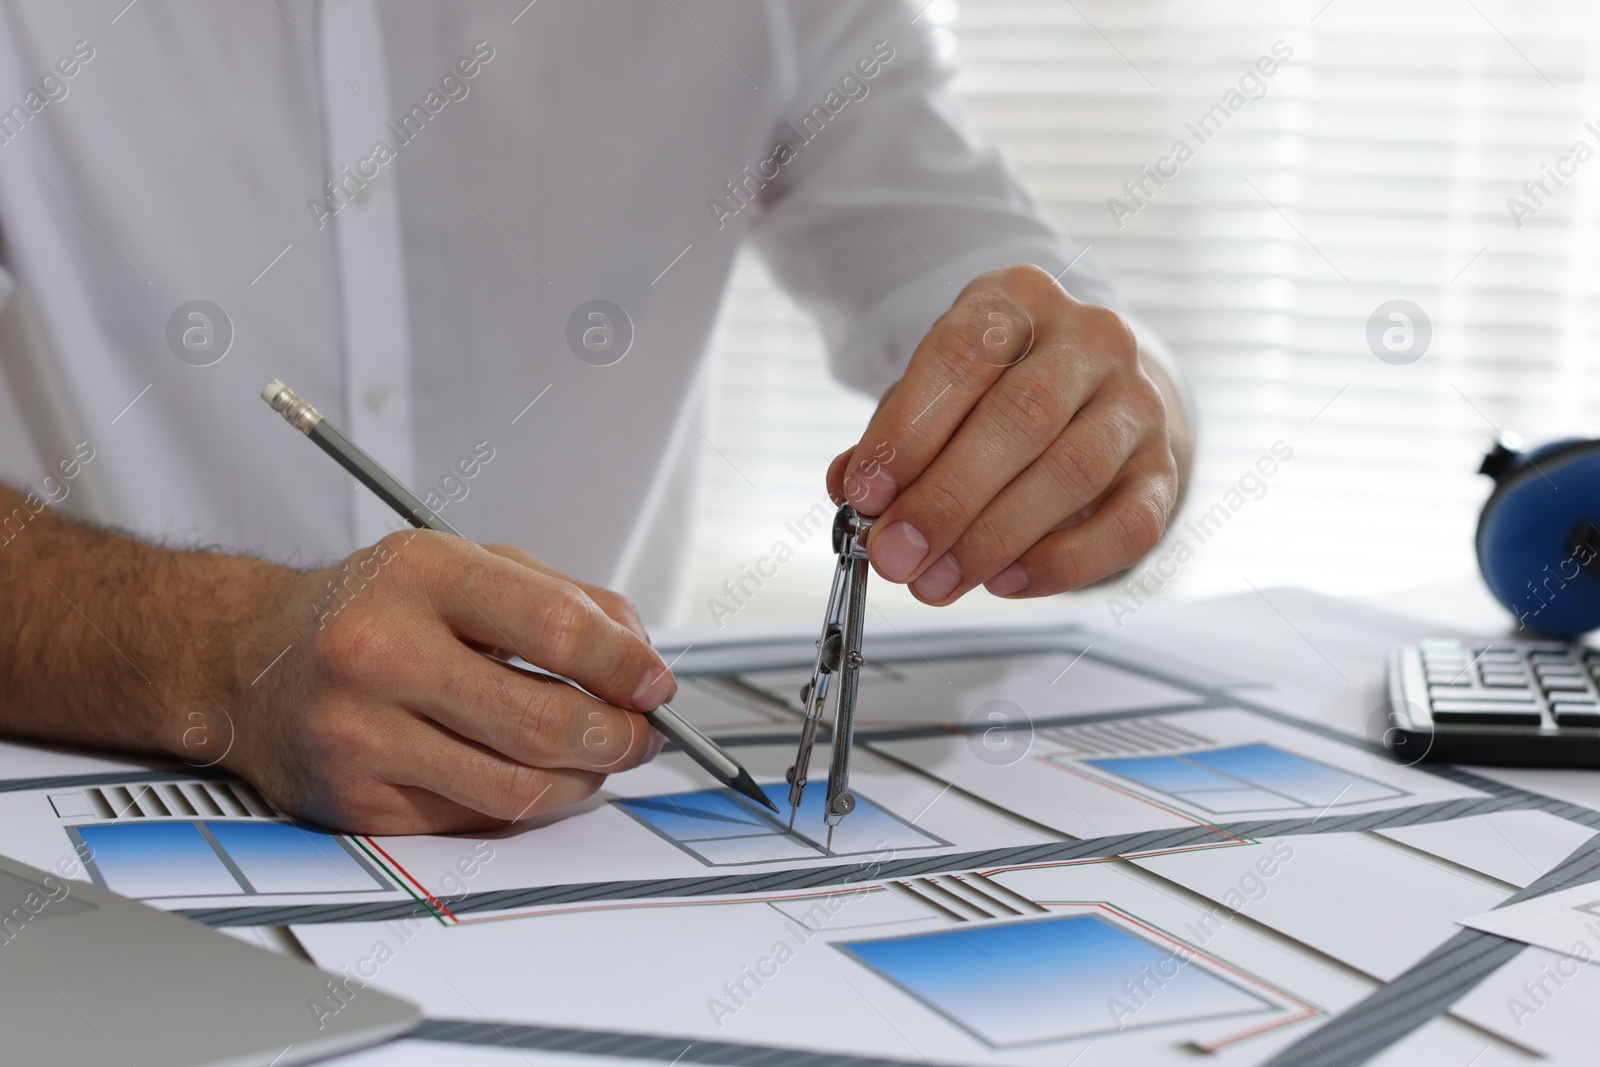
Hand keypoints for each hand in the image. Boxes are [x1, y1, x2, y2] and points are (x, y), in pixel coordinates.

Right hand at [226, 531, 672, 833]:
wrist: (250, 660)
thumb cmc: (375, 609)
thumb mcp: (466, 564)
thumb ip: (565, 599)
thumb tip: (643, 661)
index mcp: (421, 574)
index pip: (558, 630)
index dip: (627, 667)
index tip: (656, 684)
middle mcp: (382, 653)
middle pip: (546, 721)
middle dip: (619, 737)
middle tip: (642, 734)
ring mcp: (362, 734)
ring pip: (519, 788)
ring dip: (583, 781)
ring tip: (595, 758)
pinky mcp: (355, 801)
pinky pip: (475, 820)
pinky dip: (526, 803)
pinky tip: (531, 774)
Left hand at [826, 265, 1187, 603]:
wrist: (1090, 396)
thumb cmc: (994, 393)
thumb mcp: (933, 393)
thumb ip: (889, 437)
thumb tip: (848, 489)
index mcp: (1019, 298)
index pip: (963, 353)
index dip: (909, 429)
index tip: (864, 494)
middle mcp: (1090, 338)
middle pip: (1023, 416)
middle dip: (947, 497)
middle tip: (896, 554)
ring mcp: (1137, 401)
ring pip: (1074, 471)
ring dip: (994, 538)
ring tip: (936, 581)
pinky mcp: (1163, 468)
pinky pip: (1125, 526)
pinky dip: (1060, 564)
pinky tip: (1003, 582)